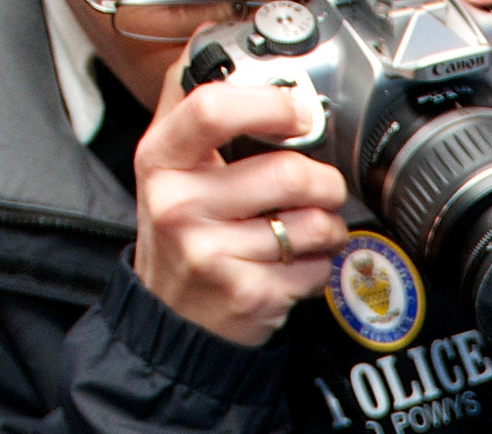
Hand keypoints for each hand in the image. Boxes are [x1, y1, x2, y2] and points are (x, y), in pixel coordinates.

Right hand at [131, 72, 350, 347]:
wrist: (170, 317)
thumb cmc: (180, 234)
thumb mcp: (167, 166)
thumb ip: (194, 111)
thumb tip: (225, 58)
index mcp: (161, 161)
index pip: (213, 110)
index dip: (270, 106)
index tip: (298, 113)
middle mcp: (180, 206)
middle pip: (286, 173)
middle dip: (326, 181)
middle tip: (325, 186)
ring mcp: (212, 255)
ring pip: (312, 224)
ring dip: (331, 224)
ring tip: (316, 226)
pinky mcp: (247, 295)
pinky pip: (315, 268)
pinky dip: (321, 264)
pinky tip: (300, 261)